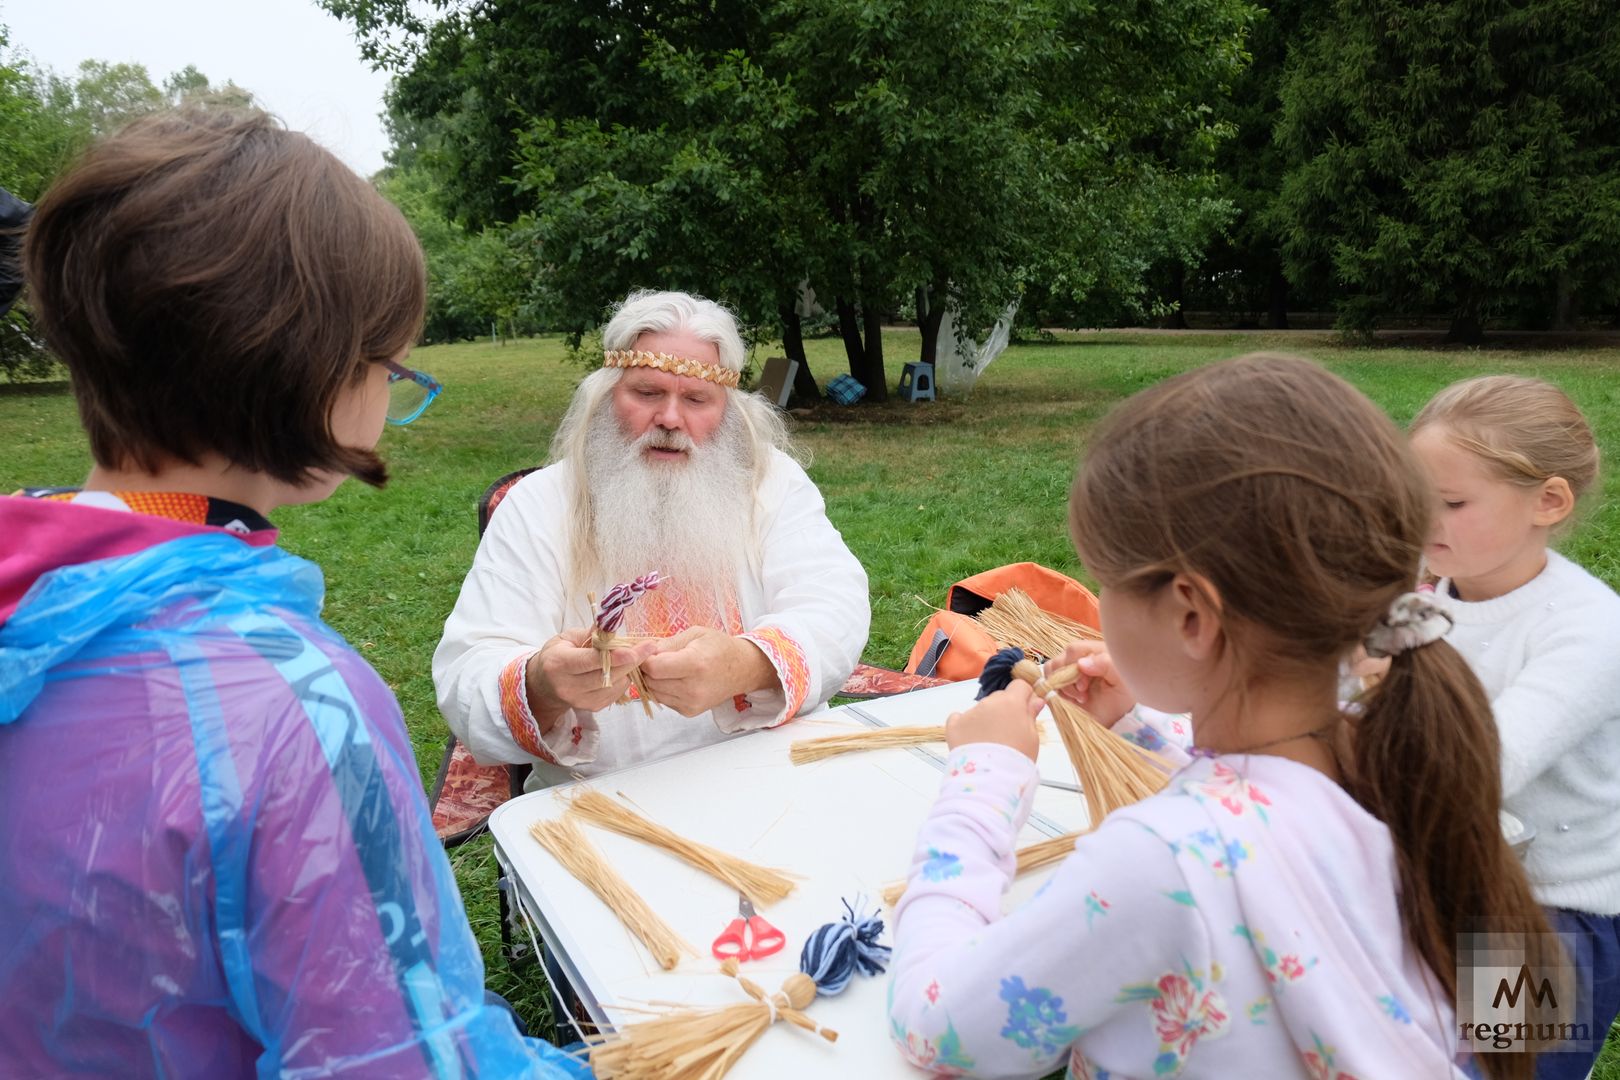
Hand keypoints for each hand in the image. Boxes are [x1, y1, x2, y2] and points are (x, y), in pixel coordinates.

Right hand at [526, 628, 656, 730]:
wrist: (544, 684)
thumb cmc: (557, 655)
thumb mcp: (567, 638)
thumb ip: (590, 633)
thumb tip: (610, 624)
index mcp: (558, 664)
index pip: (590, 661)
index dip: (615, 656)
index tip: (636, 648)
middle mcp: (567, 686)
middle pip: (606, 676)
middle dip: (631, 661)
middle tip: (649, 647)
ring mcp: (579, 700)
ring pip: (614, 685)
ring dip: (628, 669)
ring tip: (633, 655)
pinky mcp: (591, 708)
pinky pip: (615, 693)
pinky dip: (623, 679)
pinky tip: (621, 669)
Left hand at [638, 626, 777, 716]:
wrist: (742, 669)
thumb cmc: (719, 647)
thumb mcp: (695, 634)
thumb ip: (667, 643)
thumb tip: (643, 650)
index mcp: (695, 664)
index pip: (654, 668)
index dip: (646, 659)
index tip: (650, 652)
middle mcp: (693, 688)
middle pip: (651, 682)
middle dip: (648, 669)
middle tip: (657, 658)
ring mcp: (692, 703)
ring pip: (654, 693)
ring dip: (654, 680)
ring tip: (668, 668)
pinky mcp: (689, 711)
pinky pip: (664, 700)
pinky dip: (664, 690)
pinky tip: (676, 679)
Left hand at [945, 683, 1042, 759]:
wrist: (990, 780)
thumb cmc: (1017, 760)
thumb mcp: (1032, 737)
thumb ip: (1031, 715)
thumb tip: (1036, 699)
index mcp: (1011, 702)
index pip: (1019, 685)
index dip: (1023, 697)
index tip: (1025, 710)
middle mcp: (988, 702)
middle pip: (1000, 698)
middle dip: (1004, 710)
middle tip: (1008, 733)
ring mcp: (969, 712)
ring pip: (981, 709)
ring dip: (985, 720)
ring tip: (989, 744)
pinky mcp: (954, 725)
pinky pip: (959, 718)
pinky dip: (964, 726)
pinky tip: (971, 740)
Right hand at [1048, 640, 1135, 726]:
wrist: (1119, 717)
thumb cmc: (1123, 695)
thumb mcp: (1122, 679)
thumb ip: (1106, 664)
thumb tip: (1081, 663)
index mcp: (1096, 651)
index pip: (1073, 650)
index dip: (1074, 667)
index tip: (1084, 686)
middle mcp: (1082, 658)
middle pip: (1060, 660)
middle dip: (1068, 680)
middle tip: (1083, 695)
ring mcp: (1071, 670)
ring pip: (1052, 670)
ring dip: (1063, 687)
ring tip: (1080, 698)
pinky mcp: (1064, 684)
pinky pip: (1050, 682)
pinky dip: (1059, 692)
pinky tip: (1074, 700)